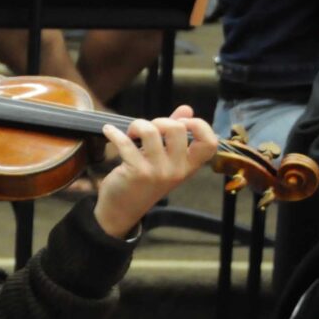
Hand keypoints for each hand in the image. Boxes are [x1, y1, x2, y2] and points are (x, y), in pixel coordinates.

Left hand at [92, 105, 216, 237]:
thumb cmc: (144, 181)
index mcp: (189, 166)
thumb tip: (187, 108)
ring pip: (151, 131)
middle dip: (159, 120)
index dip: (200, 126)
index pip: (210, 144)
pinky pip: (125, 143)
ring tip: (130, 133)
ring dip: (137, 125)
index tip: (182, 121)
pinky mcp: (136, 172)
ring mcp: (157, 171)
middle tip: (146, 130)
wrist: (122, 210)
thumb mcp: (165, 160)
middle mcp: (177, 169)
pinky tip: (108, 131)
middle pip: (177, 128)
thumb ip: (175, 135)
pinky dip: (114, 133)